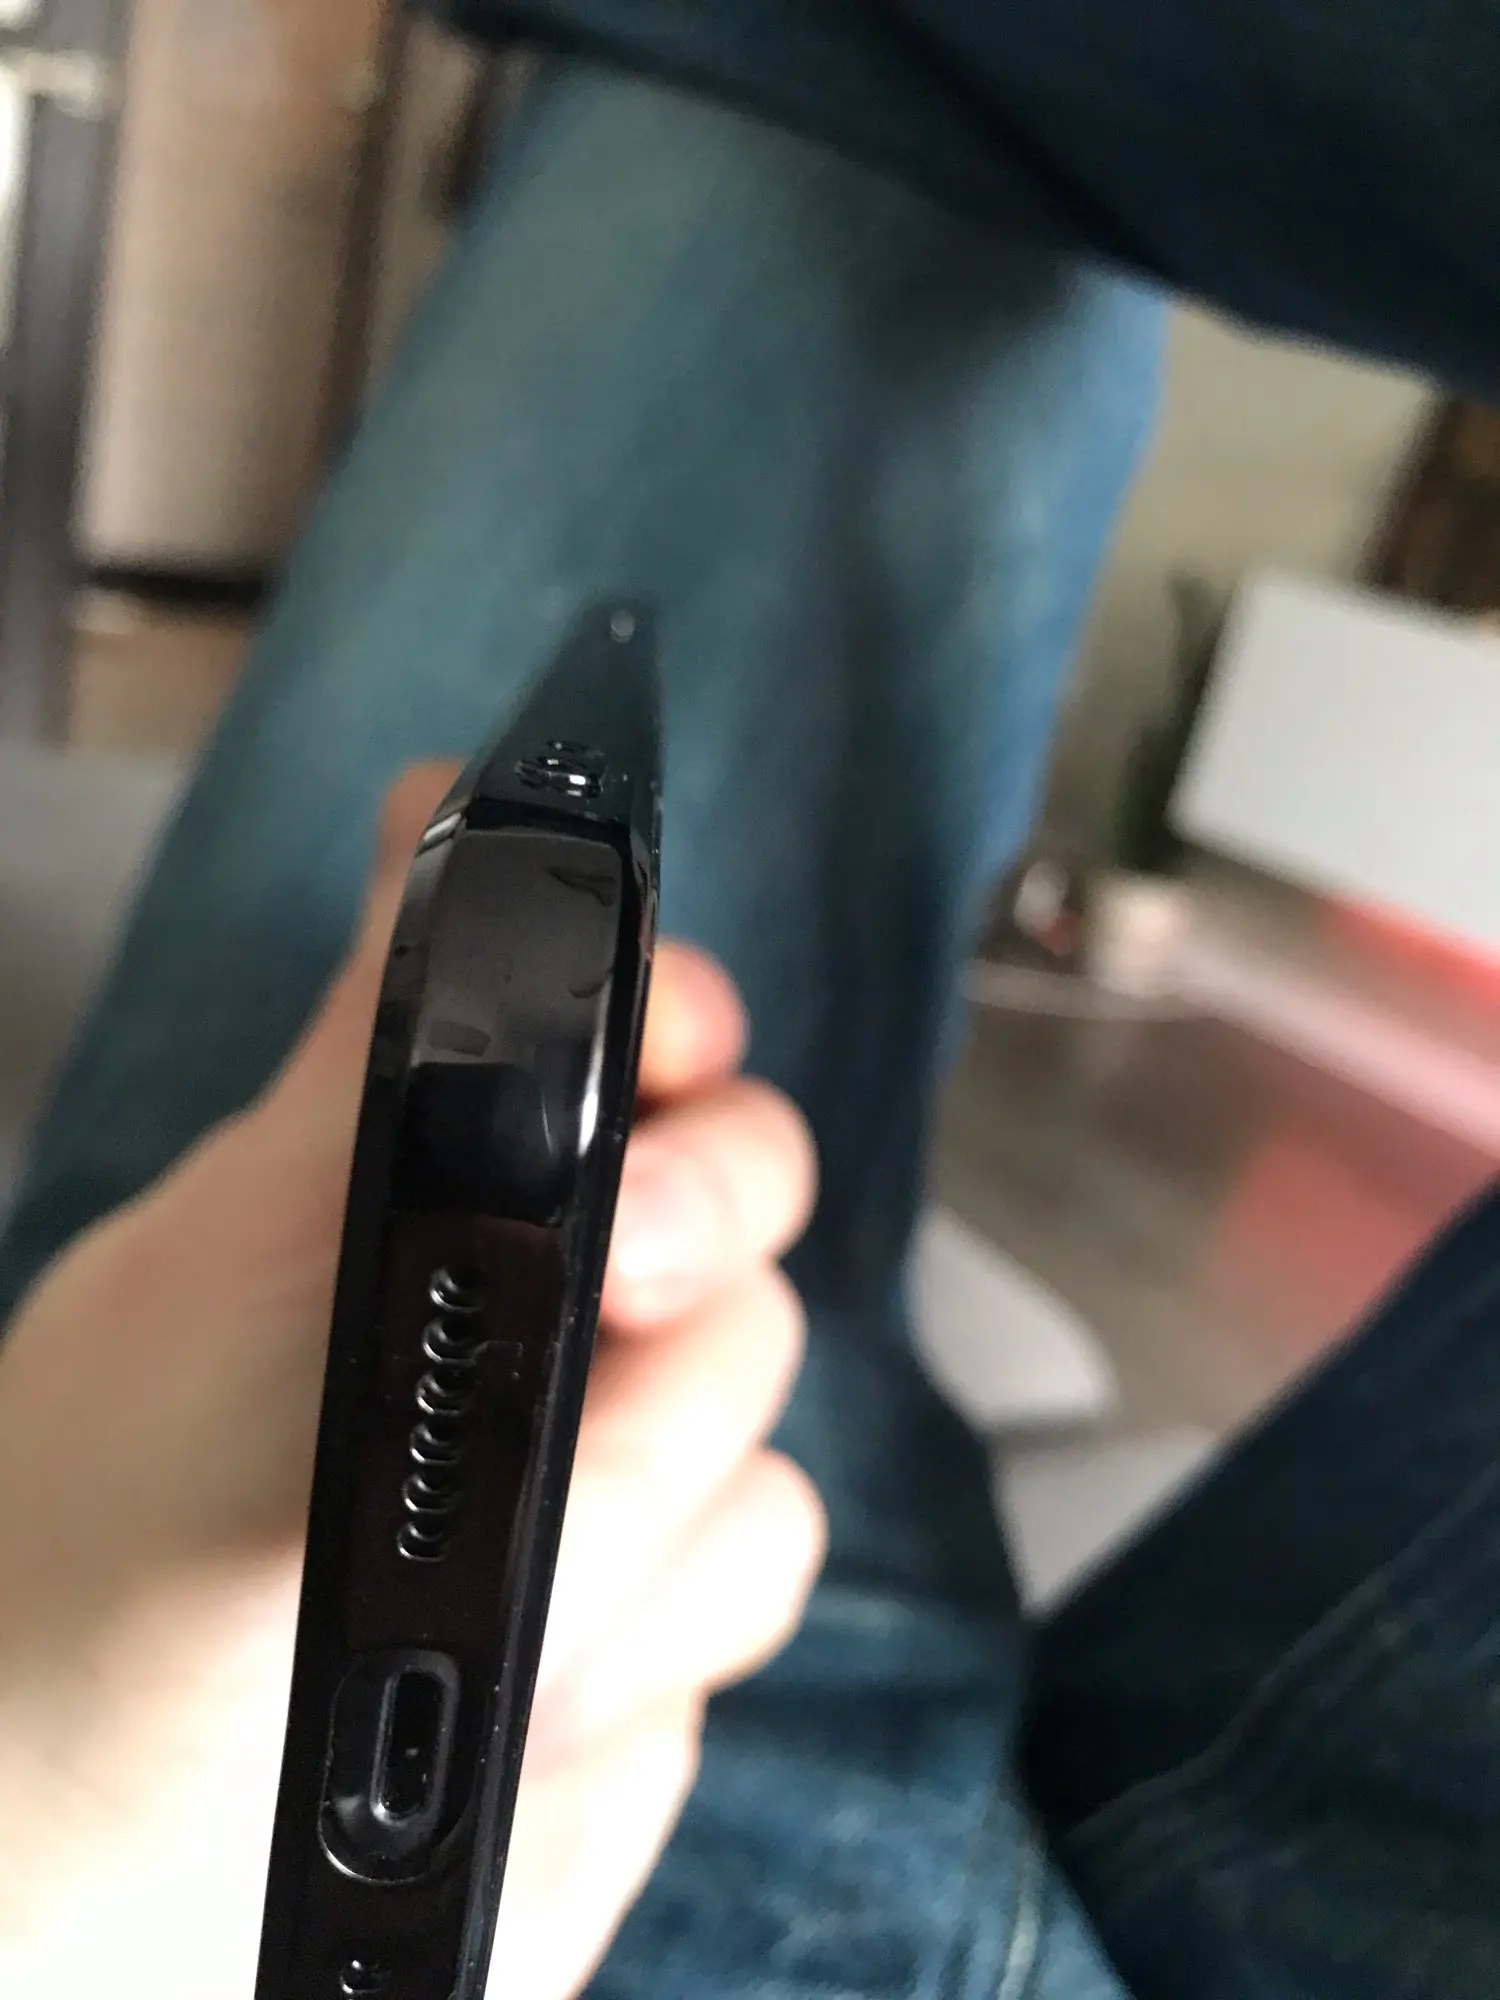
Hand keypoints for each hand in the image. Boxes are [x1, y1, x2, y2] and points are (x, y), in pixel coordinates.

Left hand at [0, 767, 822, 1999]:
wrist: (100, 1925)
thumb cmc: (89, 1600)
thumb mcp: (214, 1285)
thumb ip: (362, 1066)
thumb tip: (433, 796)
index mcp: (408, 1189)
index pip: (598, 1025)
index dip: (664, 1009)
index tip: (664, 1041)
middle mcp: (524, 1299)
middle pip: (735, 1173)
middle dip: (698, 1221)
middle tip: (626, 1287)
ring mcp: (602, 1456)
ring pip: (764, 1379)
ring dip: (644, 1490)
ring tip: (502, 1598)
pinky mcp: (657, 1604)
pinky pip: (763, 1549)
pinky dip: (663, 1625)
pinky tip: (542, 1695)